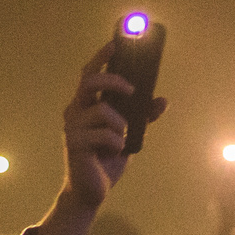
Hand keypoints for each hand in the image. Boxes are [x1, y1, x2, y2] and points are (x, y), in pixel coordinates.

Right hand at [61, 45, 164, 210]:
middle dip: (113, 80)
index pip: (90, 73)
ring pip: (104, 110)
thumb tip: (162, 100)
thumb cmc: (106, 159)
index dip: (101, 57)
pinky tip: (114, 152)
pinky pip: (106, 135)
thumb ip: (142, 118)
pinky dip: (118, 143)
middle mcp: (75, 111)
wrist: (92, 191)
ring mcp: (72, 127)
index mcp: (86, 105)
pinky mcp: (74, 144)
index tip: (115, 43)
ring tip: (122, 139)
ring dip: (121, 124)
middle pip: (89, 81)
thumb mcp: (129, 135)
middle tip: (131, 89)